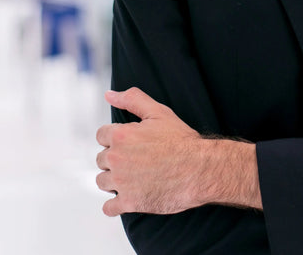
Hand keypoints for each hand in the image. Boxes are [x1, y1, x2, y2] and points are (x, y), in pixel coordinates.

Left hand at [96, 87, 206, 216]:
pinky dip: (114, 205)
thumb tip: (110, 95)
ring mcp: (122, 182)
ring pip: (102, 182)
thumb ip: (132, 99)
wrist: (200, 169)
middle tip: (133, 161)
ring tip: (131, 179)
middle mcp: (117, 158)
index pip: (101, 136)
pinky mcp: (130, 202)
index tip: (127, 144)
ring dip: (113, 181)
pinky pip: (109, 207)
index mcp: (121, 135)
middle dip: (115, 160)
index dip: (114, 139)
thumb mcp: (159, 112)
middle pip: (101, 159)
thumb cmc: (182, 141)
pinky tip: (125, 199)